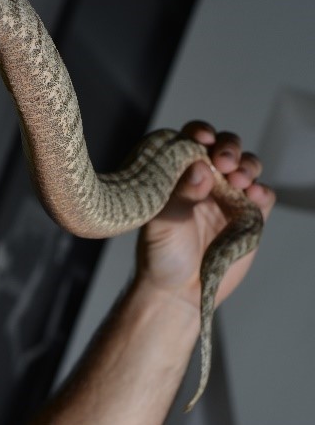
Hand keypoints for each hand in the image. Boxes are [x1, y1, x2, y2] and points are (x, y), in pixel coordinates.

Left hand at [136, 121, 275, 308]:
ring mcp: (229, 196)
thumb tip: (200, 168)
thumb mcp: (160, 224)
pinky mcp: (250, 216)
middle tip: (224, 162)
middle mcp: (205, 179)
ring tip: (238, 180)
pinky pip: (263, 196)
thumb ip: (178, 196)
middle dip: (229, 148)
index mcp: (178, 174)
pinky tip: (254, 195)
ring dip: (247, 166)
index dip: (199, 133)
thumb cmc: (160, 254)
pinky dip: (262, 191)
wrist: (178, 291)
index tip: (202, 138)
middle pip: (225, 148)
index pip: (190, 142)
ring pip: (247, 167)